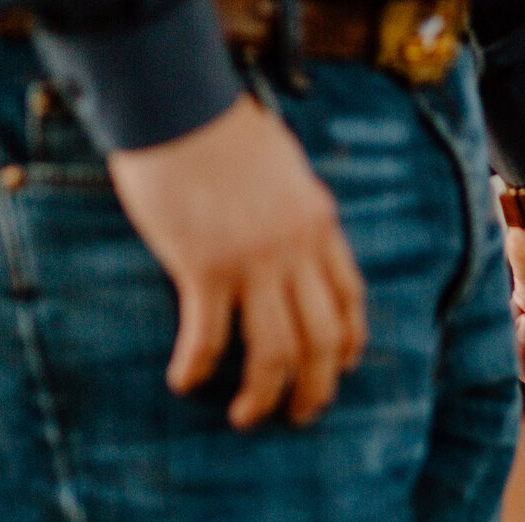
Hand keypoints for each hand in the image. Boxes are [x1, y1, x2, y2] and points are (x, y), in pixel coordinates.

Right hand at [107, 98, 365, 428]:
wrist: (174, 101)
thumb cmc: (217, 126)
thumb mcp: (279, 165)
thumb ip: (290, 204)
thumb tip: (289, 226)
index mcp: (318, 224)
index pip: (350, 298)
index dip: (349, 341)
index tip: (341, 366)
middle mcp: (296, 250)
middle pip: (323, 339)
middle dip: (317, 387)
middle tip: (301, 416)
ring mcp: (254, 261)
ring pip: (277, 351)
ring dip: (265, 394)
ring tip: (248, 417)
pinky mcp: (205, 267)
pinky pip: (210, 335)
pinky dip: (199, 365)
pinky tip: (185, 381)